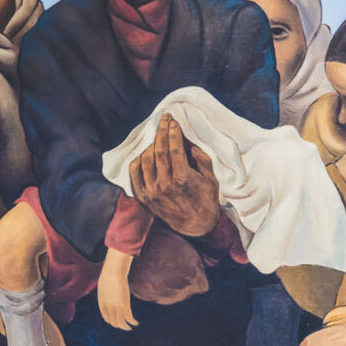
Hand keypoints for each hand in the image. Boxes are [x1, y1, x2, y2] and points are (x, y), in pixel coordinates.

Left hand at [97, 249, 138, 329]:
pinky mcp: (124, 304)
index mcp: (102, 303)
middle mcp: (108, 307)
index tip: (116, 322)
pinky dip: (132, 322)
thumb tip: (108, 288)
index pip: (106, 317)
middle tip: (125, 326)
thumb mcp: (105, 284)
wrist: (112, 273)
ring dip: (125, 327)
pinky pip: (128, 317)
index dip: (111, 321)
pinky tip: (135, 323)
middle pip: (114, 322)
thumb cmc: (109, 275)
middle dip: (119, 325)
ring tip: (129, 328)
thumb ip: (106, 290)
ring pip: (121, 322)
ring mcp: (116, 306)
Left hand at [129, 118, 220, 236]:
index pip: (174, 150)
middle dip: (161, 132)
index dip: (173, 133)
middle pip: (159, 152)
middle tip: (164, 120)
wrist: (194, 225)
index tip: (173, 122)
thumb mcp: (211, 179)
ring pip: (145, 160)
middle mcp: (164, 186)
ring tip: (158, 136)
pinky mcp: (143, 197)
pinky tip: (146, 152)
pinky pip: (134, 173)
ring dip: (151, 145)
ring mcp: (151, 192)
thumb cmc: (205, 199)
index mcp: (182, 180)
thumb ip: (202, 159)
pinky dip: (138, 160)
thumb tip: (190, 143)